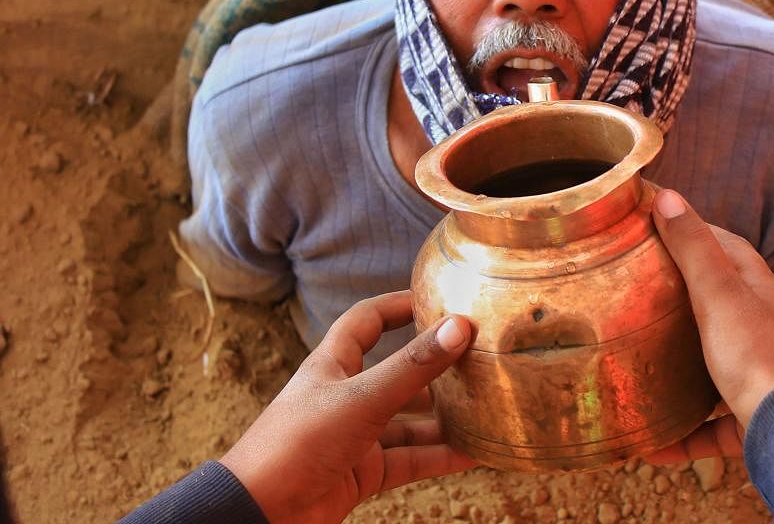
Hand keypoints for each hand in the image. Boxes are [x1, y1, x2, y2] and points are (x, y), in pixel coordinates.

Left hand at [219, 291, 476, 522]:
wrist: (261, 514)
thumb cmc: (296, 443)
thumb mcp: (360, 399)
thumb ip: (411, 367)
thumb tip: (459, 326)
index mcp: (334, 364)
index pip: (369, 320)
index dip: (400, 305)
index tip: (438, 298)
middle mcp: (346, 395)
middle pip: (398, 372)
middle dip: (435, 366)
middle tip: (476, 357)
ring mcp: (356, 436)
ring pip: (409, 420)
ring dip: (443, 417)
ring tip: (485, 407)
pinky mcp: (363, 471)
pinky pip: (410, 459)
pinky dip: (439, 456)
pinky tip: (473, 453)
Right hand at [646, 189, 773, 461]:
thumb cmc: (758, 356)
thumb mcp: (719, 295)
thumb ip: (693, 249)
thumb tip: (668, 197)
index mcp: (761, 292)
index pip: (729, 248)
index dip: (695, 232)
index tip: (656, 227)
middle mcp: (764, 329)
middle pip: (720, 305)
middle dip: (682, 299)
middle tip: (637, 294)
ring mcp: (759, 375)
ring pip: (713, 366)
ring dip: (679, 368)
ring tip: (640, 364)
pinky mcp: (750, 419)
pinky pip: (709, 425)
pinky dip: (682, 432)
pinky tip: (651, 443)